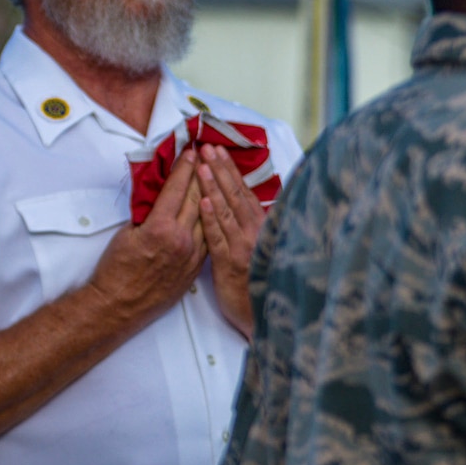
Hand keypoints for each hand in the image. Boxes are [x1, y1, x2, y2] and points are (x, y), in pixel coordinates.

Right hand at [86, 149, 205, 327]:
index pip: (177, 190)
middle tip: (208, 156)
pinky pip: (209, 237)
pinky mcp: (198, 266)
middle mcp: (182, 240)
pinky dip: (212, 221)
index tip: (191, 152)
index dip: (184, 168)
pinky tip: (216, 209)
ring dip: (211, 196)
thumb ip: (146, 212)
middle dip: (202, 175)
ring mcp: (193, 254)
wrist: (120, 305)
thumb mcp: (126, 232)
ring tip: (216, 178)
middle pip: (197, 199)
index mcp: (161, 228)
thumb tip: (160, 194)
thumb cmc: (116, 269)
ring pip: (208, 218)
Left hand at [196, 145, 267, 335]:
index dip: (232, 171)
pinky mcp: (230, 263)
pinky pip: (218, 236)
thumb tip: (242, 207)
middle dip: (221, 169)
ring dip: (214, 186)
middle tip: (208, 147)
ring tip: (202, 165)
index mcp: (263, 228)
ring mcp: (244, 247)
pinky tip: (203, 201)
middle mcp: (256, 234)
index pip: (245, 192)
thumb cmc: (261, 285)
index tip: (220, 152)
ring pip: (226, 210)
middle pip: (236, 195)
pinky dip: (211, 218)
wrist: (264, 317)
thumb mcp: (263, 252)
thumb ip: (253, 229)